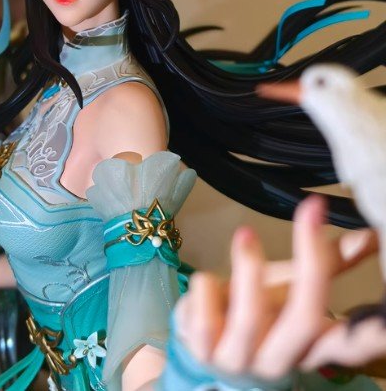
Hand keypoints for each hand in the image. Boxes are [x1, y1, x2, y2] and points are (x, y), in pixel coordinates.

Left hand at [174, 195, 356, 380]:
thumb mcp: (292, 283)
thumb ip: (327, 261)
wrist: (201, 330)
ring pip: (250, 319)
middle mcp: (279, 357)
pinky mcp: (202, 350)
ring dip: (249, 269)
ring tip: (247, 234)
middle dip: (312, 264)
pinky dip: (207, 288)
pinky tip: (208, 280)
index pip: (347, 344)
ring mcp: (239, 358)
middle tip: (312, 210)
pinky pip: (202, 320)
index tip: (385, 319)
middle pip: (305, 319)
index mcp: (309, 343)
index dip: (369, 335)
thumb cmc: (256, 307)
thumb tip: (372, 234)